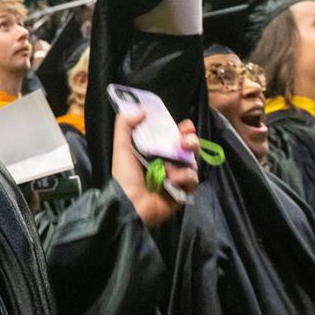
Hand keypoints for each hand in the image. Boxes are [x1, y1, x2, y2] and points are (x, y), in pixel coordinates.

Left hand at [111, 110, 199, 228]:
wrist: (130, 204)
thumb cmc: (125, 176)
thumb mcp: (121, 147)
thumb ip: (125, 125)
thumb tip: (142, 110)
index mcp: (155, 152)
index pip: (174, 137)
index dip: (183, 130)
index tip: (186, 126)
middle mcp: (169, 163)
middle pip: (189, 148)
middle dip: (191, 142)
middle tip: (186, 142)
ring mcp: (177, 178)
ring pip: (193, 163)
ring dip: (185, 161)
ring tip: (170, 167)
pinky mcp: (184, 192)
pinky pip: (193, 180)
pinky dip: (183, 178)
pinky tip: (171, 180)